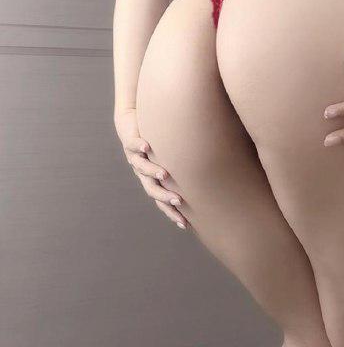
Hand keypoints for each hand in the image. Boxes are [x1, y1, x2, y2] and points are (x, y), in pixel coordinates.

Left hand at [114, 107, 189, 228]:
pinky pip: (133, 145)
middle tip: (178, 200)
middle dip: (164, 196)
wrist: (130, 123)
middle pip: (151, 188)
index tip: (183, 223)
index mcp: (151, 179)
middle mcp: (142, 171)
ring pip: (141, 168)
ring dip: (152, 172)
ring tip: (164, 174)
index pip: (161, 200)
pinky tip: (147, 147)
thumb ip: (183, 168)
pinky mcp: (129, 142)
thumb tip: (211, 176)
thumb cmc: (156, 140)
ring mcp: (135, 157)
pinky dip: (139, 146)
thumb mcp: (169, 158)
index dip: (171, 212)